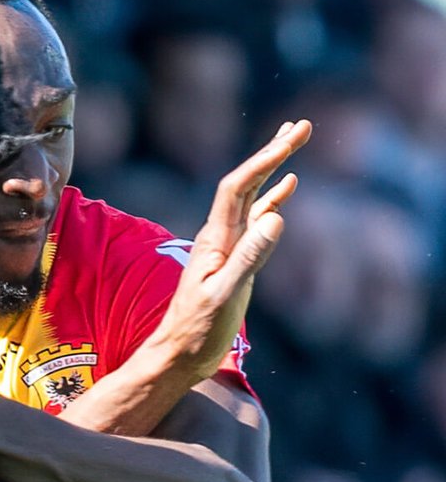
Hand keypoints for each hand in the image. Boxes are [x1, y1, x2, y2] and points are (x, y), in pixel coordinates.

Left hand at [151, 120, 310, 376]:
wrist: (180, 356)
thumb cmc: (197, 332)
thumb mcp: (225, 295)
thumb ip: (249, 257)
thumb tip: (276, 217)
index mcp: (216, 239)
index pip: (239, 188)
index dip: (264, 161)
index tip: (291, 139)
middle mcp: (221, 235)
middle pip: (247, 182)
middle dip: (273, 152)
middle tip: (302, 125)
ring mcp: (229, 246)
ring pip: (254, 196)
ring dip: (274, 167)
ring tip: (294, 139)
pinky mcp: (236, 260)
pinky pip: (258, 220)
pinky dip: (274, 200)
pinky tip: (289, 187)